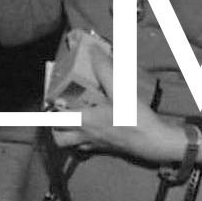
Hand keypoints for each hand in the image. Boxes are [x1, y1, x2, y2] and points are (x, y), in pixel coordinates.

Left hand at [50, 50, 181, 162]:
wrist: (153, 142)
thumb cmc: (134, 117)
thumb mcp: (119, 90)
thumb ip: (104, 69)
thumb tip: (93, 50)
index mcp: (84, 120)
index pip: (55, 119)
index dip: (48, 111)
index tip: (50, 100)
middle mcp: (84, 135)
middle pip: (58, 136)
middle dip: (54, 125)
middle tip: (60, 110)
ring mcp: (93, 145)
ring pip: (69, 146)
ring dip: (65, 135)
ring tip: (71, 120)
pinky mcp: (104, 150)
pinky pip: (83, 149)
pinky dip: (80, 141)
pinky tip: (90, 129)